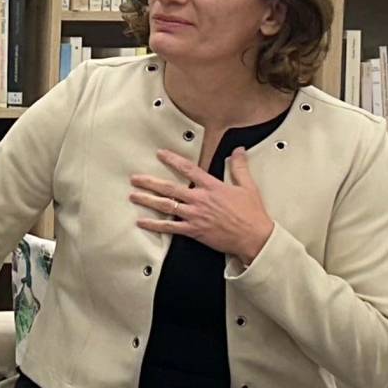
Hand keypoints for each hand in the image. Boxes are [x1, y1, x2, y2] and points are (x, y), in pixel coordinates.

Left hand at [131, 146, 275, 260]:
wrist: (254, 237)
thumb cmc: (252, 213)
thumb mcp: (248, 186)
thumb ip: (239, 167)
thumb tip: (238, 150)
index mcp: (212, 187)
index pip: (189, 169)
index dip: (173, 160)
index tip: (160, 154)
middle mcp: (201, 199)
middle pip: (170, 188)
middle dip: (150, 182)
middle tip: (135, 178)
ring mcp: (195, 215)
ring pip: (167, 206)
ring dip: (148, 201)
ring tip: (133, 196)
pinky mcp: (194, 230)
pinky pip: (170, 227)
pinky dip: (155, 224)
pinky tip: (142, 222)